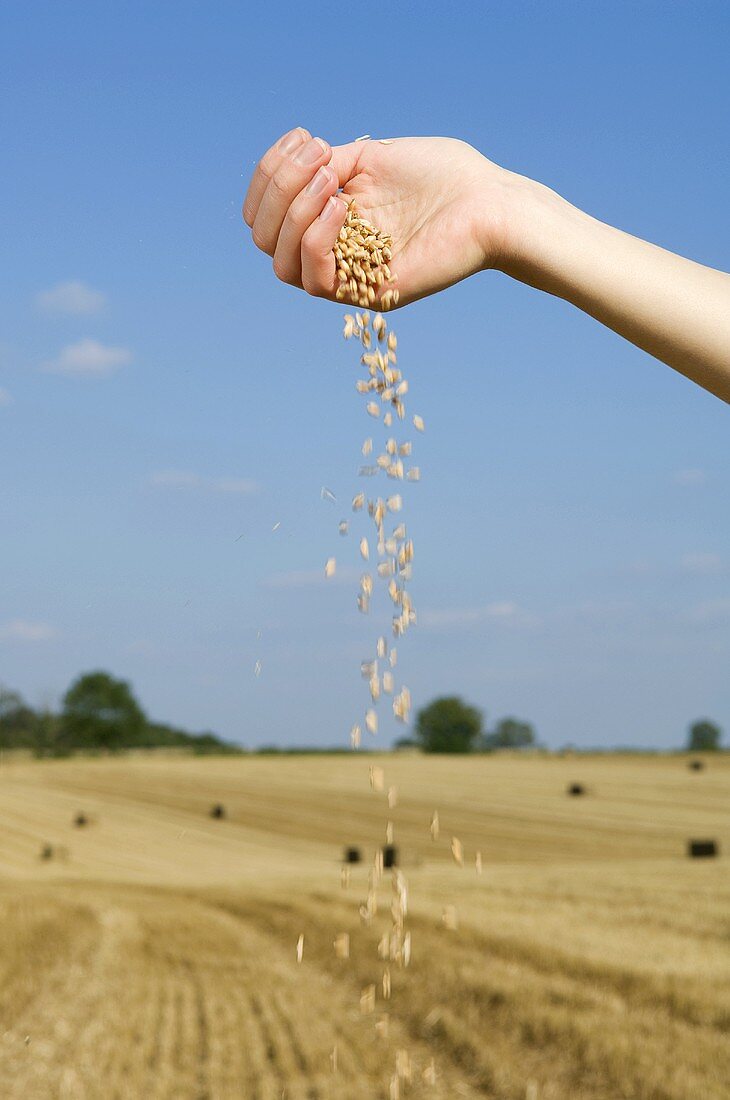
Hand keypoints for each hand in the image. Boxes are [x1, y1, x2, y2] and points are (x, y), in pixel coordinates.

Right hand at [243, 128, 520, 308]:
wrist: (488, 204)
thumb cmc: (444, 176)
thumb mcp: (375, 156)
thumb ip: (330, 164)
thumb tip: (294, 168)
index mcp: (330, 216)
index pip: (266, 209)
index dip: (270, 173)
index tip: (305, 139)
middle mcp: (332, 248)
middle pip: (263, 236)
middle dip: (277, 190)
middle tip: (321, 164)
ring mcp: (348, 274)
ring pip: (280, 261)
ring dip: (294, 213)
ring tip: (332, 184)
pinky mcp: (368, 294)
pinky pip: (315, 279)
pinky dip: (315, 240)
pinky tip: (342, 208)